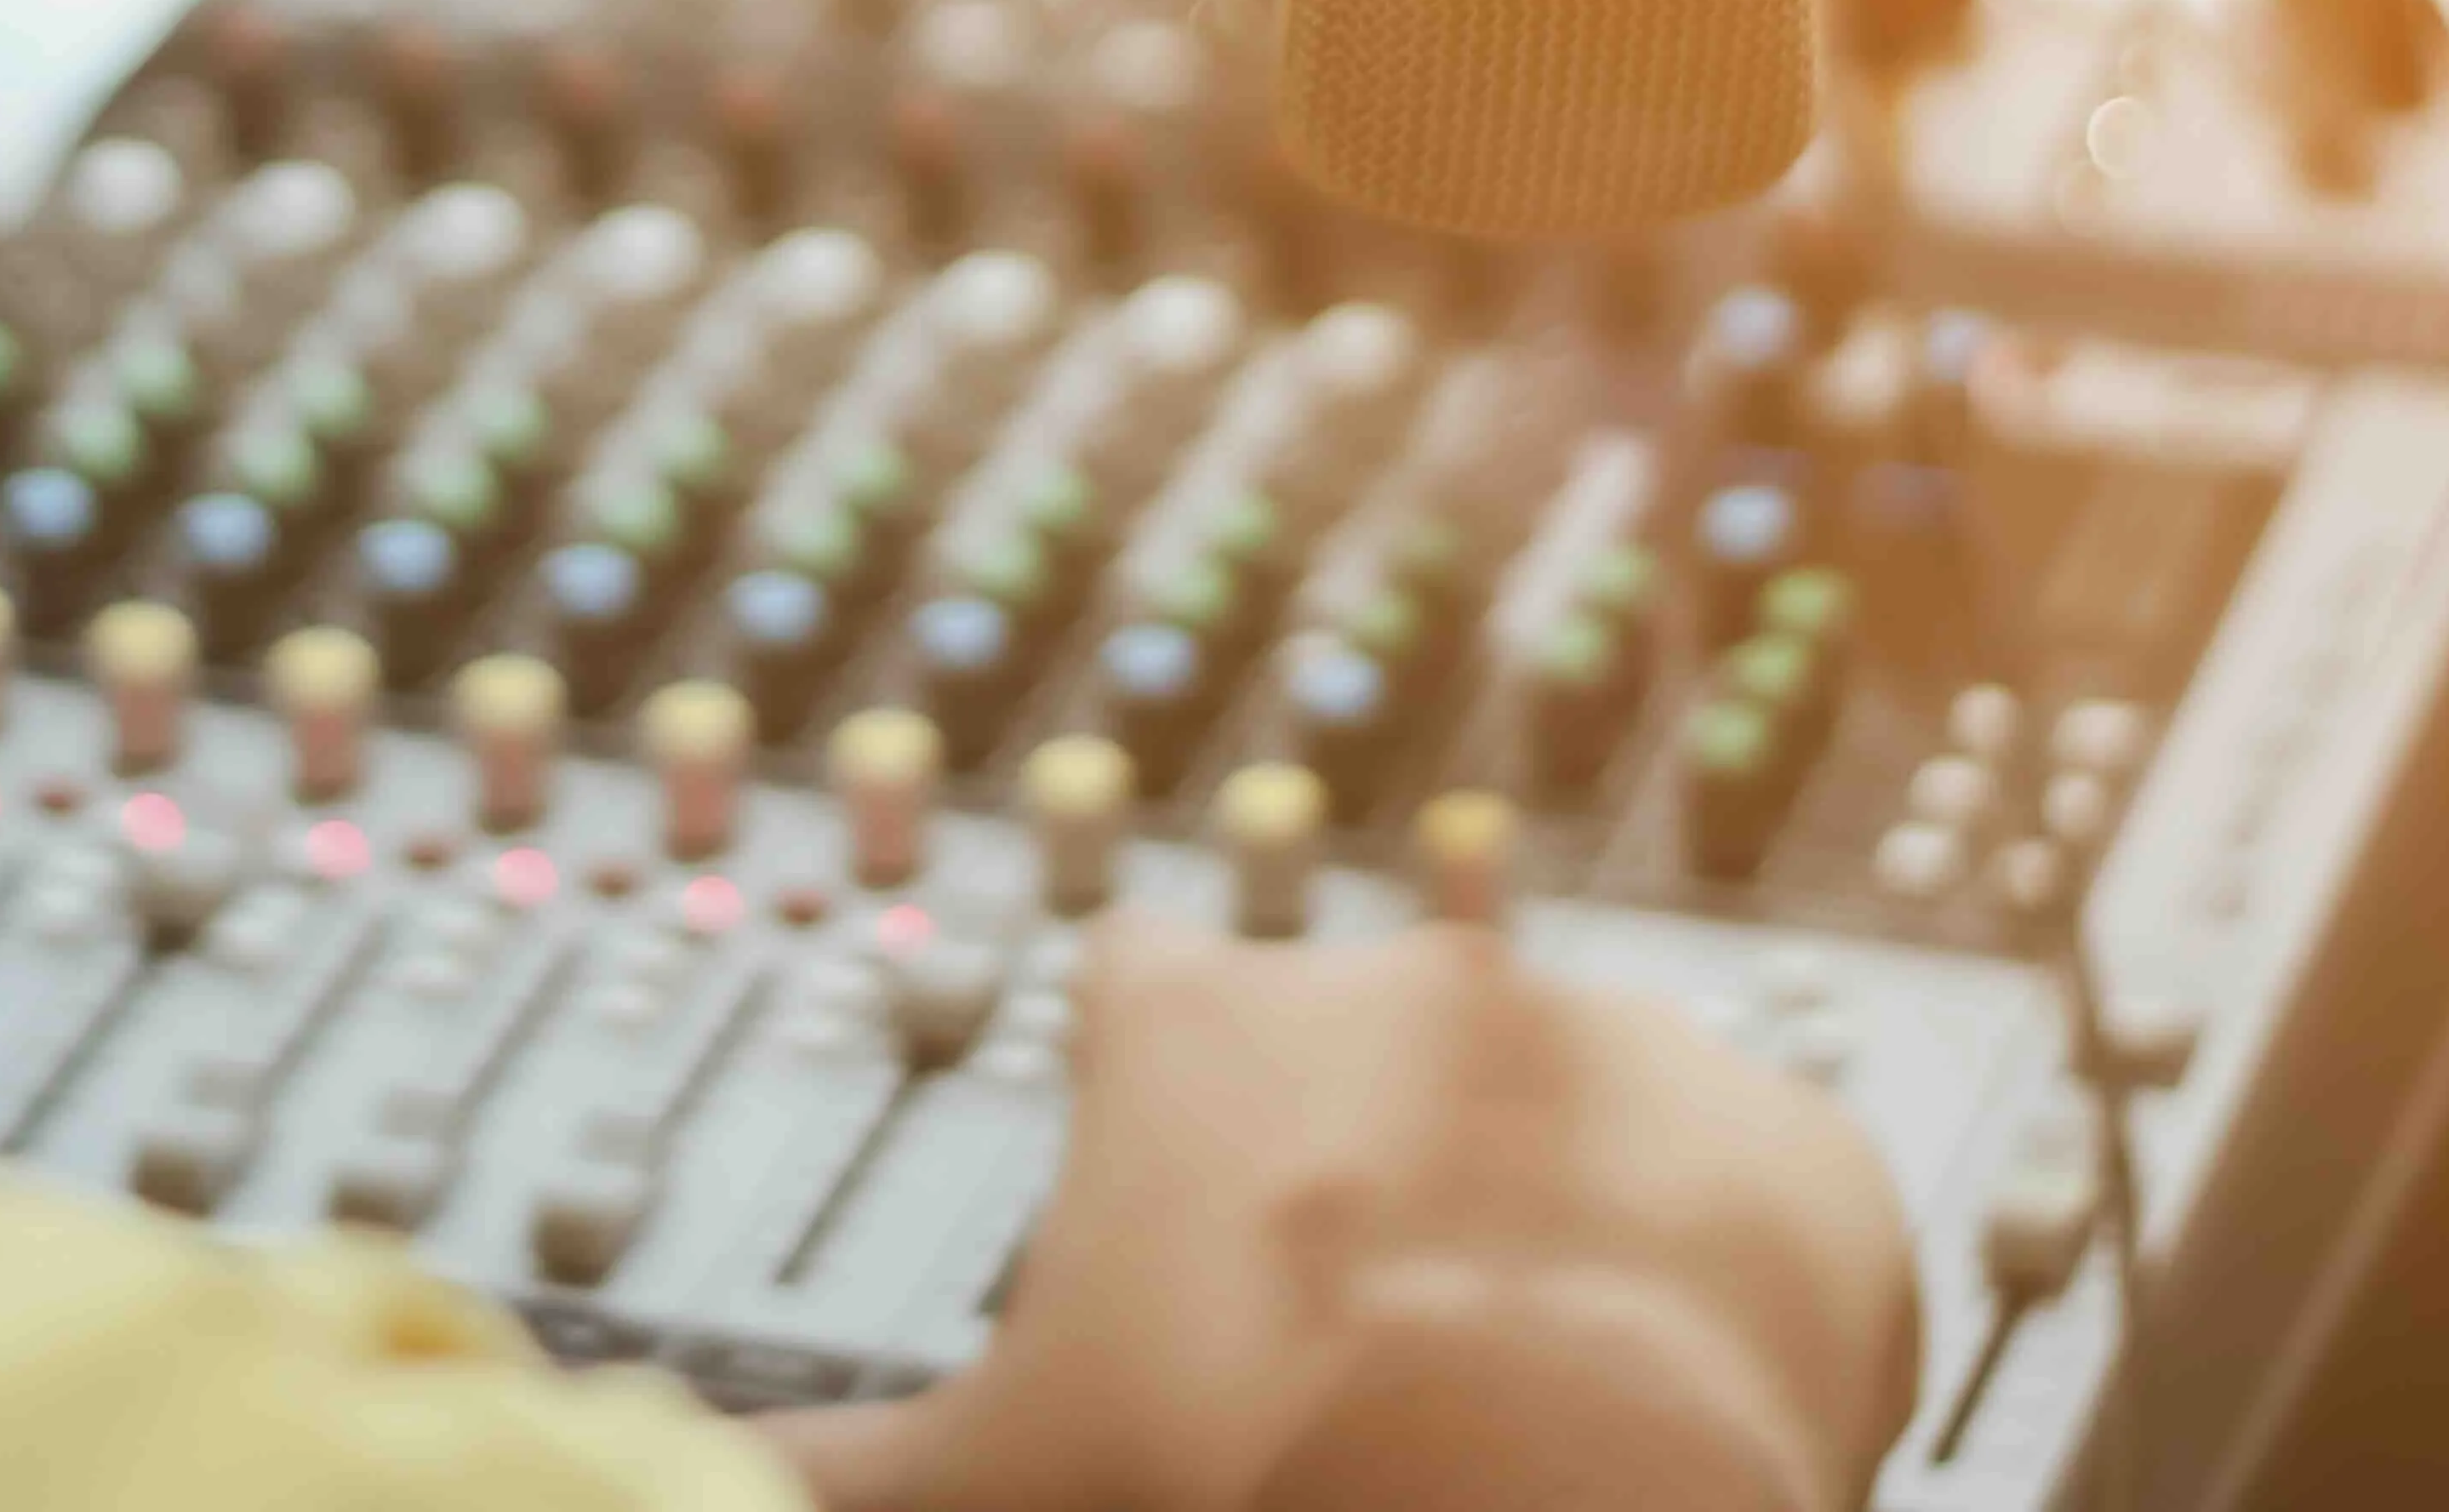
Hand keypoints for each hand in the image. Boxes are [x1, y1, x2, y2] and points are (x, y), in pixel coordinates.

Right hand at [759, 916, 1920, 1511]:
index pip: (1147, 995)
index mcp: (1205, 1029)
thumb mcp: (983, 1476)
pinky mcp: (1792, 1145)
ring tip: (1522, 1399)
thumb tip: (656, 1462)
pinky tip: (1670, 1406)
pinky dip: (1728, 1294)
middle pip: (1366, 1057)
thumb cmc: (1246, 1484)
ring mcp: (1617, 1045)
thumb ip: (821, 1459)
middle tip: (1351, 1352)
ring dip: (1547, 1226)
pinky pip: (1761, 1206)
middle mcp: (1413, 987)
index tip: (1174, 1213)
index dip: (1156, 1106)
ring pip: (1570, 1124)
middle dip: (1360, 1178)